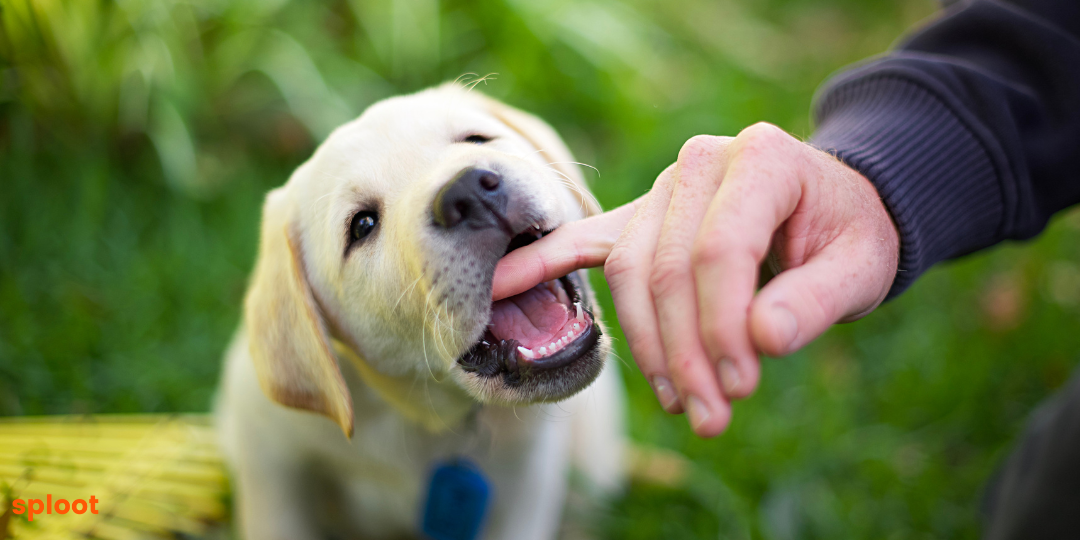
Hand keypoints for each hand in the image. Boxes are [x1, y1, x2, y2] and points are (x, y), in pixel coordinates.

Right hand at [493, 123, 898, 436]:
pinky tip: (500, 286)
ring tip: (677, 402)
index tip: (739, 388)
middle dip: (684, 353)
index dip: (722, 327)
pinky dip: (542, 263)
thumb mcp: (861, 265)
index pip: (720, 249)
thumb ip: (816, 300)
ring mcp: (663, 189)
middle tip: (710, 416)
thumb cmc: (847, 234)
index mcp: (760, 159)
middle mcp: (700, 164)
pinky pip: (584, 241)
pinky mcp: (639, 218)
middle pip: (667, 267)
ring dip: (647, 345)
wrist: (829, 206)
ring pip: (629, 271)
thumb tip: (762, 341)